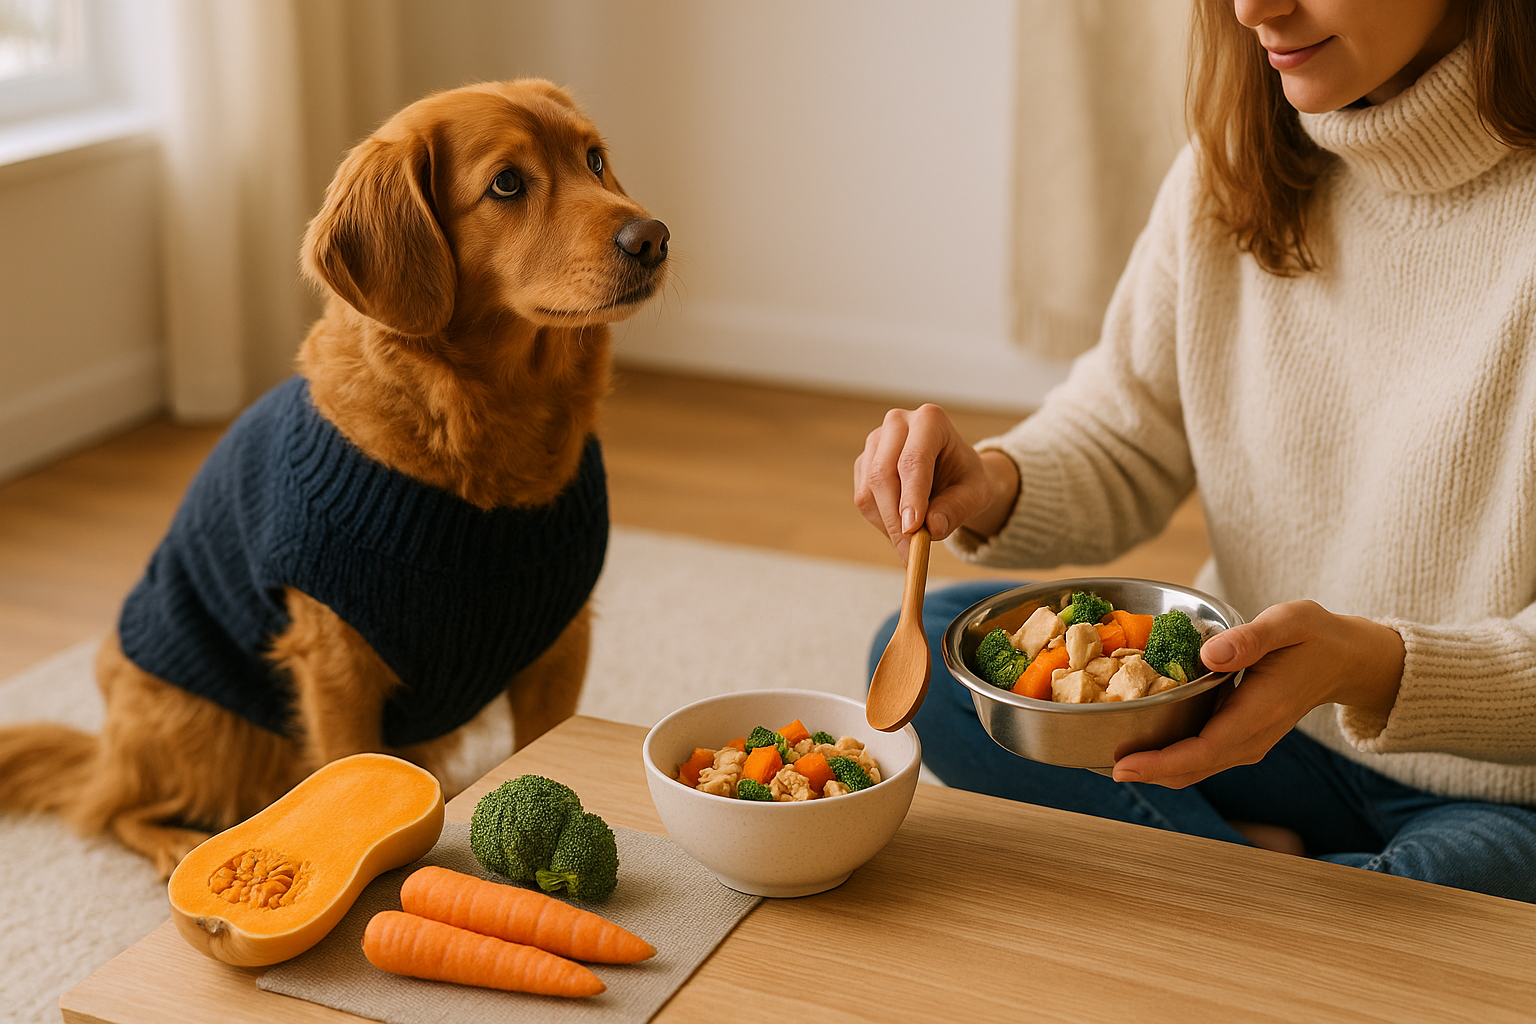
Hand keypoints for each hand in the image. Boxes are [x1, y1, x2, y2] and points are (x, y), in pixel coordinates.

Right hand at [852, 404, 1019, 562]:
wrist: (956, 474)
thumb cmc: (967, 479)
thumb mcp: (975, 495)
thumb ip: (956, 509)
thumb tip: (931, 529)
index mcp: (929, 420)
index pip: (913, 460)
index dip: (911, 496)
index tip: (913, 530)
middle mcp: (897, 424)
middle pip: (883, 475)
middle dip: (895, 519)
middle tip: (910, 553)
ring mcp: (875, 442)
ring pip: (869, 492)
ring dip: (888, 524)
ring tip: (914, 540)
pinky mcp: (863, 463)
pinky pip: (863, 500)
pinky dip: (882, 522)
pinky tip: (903, 525)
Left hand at [1111, 600, 1404, 788]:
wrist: (1344, 659)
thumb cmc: (1315, 637)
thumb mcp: (1289, 623)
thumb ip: (1251, 639)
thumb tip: (1210, 653)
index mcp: (1259, 713)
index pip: (1204, 750)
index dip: (1161, 763)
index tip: (1123, 766)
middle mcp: (1252, 737)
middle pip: (1193, 768)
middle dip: (1148, 772)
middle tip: (1101, 764)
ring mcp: (1247, 742)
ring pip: (1195, 767)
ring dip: (1156, 768)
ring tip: (1112, 757)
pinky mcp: (1242, 737)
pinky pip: (1201, 755)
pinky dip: (1171, 756)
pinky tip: (1142, 743)